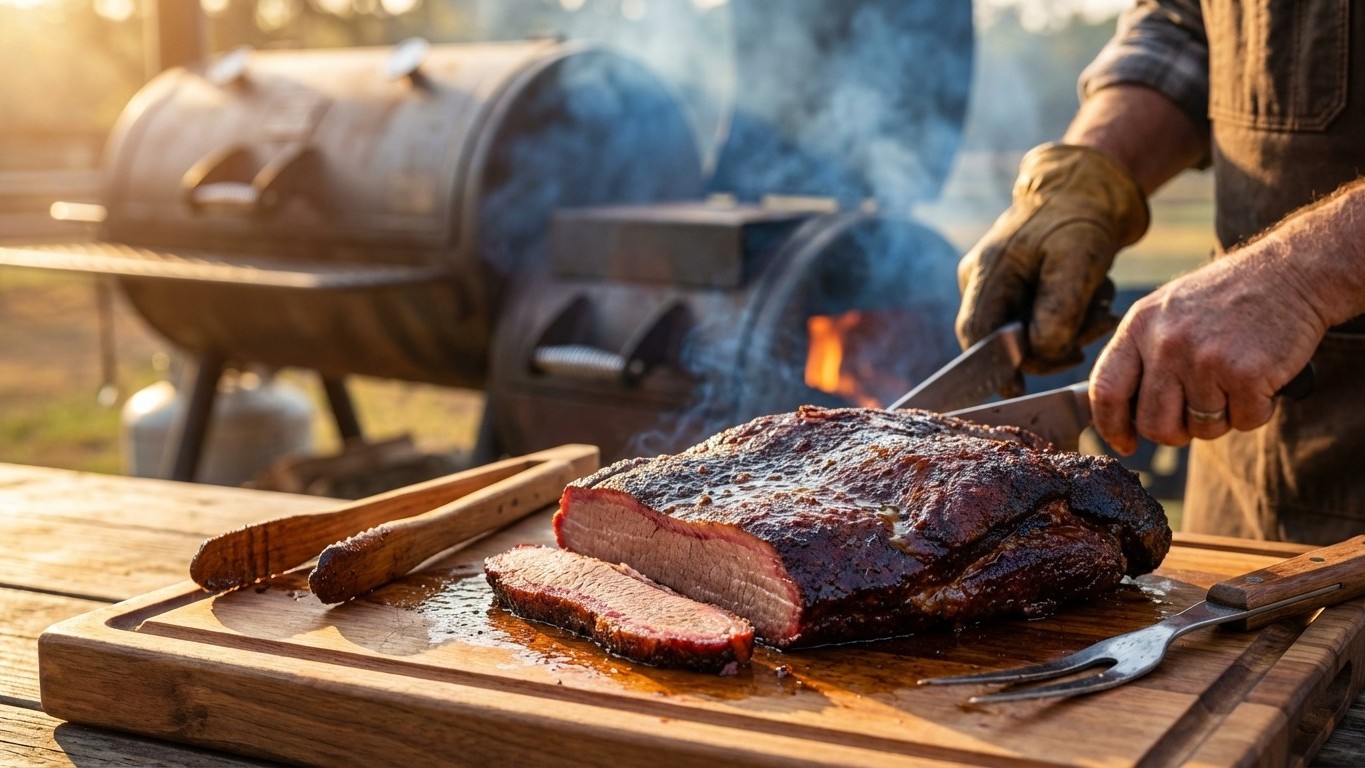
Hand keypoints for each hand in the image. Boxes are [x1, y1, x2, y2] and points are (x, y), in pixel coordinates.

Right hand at [956, 144, 1148, 373]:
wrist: (1088, 187)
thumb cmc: (1080, 218)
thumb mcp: (1077, 261)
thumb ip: (1057, 309)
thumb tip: (1041, 352)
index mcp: (987, 272)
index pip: (975, 334)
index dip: (993, 367)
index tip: (1018, 388)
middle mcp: (982, 280)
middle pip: (1002, 339)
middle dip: (1050, 344)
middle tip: (1093, 329)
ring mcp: (998, 284)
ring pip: (1025, 332)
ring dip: (1067, 330)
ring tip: (1101, 307)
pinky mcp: (1018, 287)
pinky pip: (1037, 319)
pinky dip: (1067, 318)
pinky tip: (1092, 300)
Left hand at [1089, 249, 1326, 454]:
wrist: (1291, 272)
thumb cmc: (1227, 298)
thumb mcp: (1168, 310)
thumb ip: (1142, 354)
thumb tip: (1120, 412)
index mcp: (1139, 326)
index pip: (1105, 390)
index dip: (1110, 426)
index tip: (1123, 443)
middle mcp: (1165, 343)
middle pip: (1153, 424)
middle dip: (1176, 432)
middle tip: (1198, 414)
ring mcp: (1204, 359)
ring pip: (1201, 429)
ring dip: (1222, 417)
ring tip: (1235, 380)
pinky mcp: (1245, 374)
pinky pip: (1244, 421)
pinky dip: (1257, 410)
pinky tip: (1261, 378)